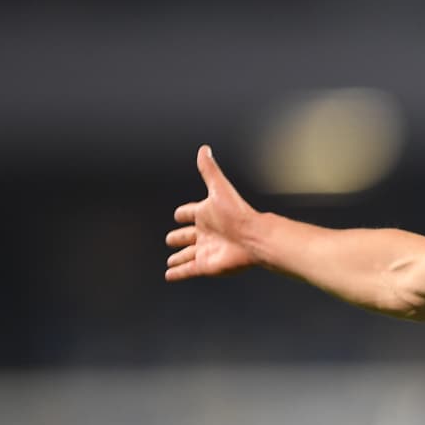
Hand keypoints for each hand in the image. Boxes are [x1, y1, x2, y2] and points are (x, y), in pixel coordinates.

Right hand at [165, 145, 258, 280]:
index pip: (189, 213)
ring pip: (187, 254)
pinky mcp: (206, 265)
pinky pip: (188, 270)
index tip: (178, 214)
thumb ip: (210, 170)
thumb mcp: (219, 189)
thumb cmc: (238, 213)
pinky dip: (178, 273)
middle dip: (179, 237)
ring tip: (170, 261)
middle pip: (187, 235)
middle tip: (170, 239)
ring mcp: (206, 250)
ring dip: (178, 257)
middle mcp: (206, 232)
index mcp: (206, 214)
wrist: (254, 238)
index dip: (183, 213)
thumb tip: (204, 149)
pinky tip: (170, 275)